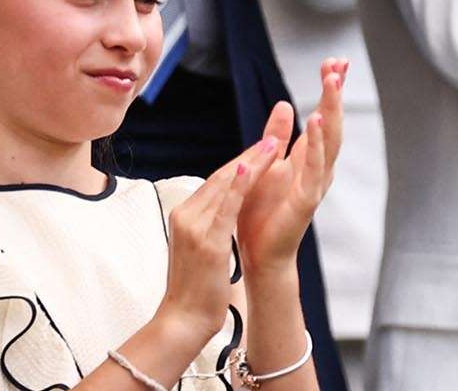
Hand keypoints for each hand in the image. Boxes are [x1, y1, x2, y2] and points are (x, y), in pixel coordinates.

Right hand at [157, 136, 280, 345]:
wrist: (183, 320)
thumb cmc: (196, 286)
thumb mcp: (201, 247)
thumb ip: (209, 223)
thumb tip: (226, 207)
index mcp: (184, 215)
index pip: (217, 181)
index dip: (242, 162)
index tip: (263, 148)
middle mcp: (186, 215)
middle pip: (221, 177)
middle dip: (250, 156)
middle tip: (274, 137)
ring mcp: (194, 228)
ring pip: (225, 186)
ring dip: (251, 162)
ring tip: (273, 144)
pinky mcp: (207, 242)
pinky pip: (225, 207)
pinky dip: (238, 186)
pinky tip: (250, 168)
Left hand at [235, 61, 347, 273]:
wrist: (261, 254)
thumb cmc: (262, 212)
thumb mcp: (266, 164)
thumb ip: (277, 137)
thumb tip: (286, 104)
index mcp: (309, 157)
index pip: (325, 115)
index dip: (331, 90)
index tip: (336, 60)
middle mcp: (319, 167)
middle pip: (332, 122)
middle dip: (335, 92)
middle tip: (339, 63)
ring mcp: (316, 183)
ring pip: (330, 141)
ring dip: (331, 110)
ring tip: (332, 82)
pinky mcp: (307, 200)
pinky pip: (315, 169)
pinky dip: (317, 145)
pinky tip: (314, 121)